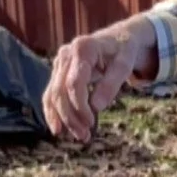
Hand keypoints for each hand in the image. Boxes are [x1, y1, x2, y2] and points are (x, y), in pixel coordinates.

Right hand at [43, 18, 156, 144]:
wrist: (117, 39)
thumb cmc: (123, 50)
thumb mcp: (125, 64)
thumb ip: (112, 83)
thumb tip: (97, 107)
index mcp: (83, 48)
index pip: (74, 83)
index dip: (80, 106)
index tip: (91, 123)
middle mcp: (66, 54)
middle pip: (60, 91)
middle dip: (70, 116)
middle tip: (84, 136)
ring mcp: (59, 63)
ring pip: (53, 94)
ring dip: (62, 118)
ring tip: (78, 136)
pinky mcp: (58, 72)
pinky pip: (50, 94)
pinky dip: (53, 112)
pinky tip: (59, 129)